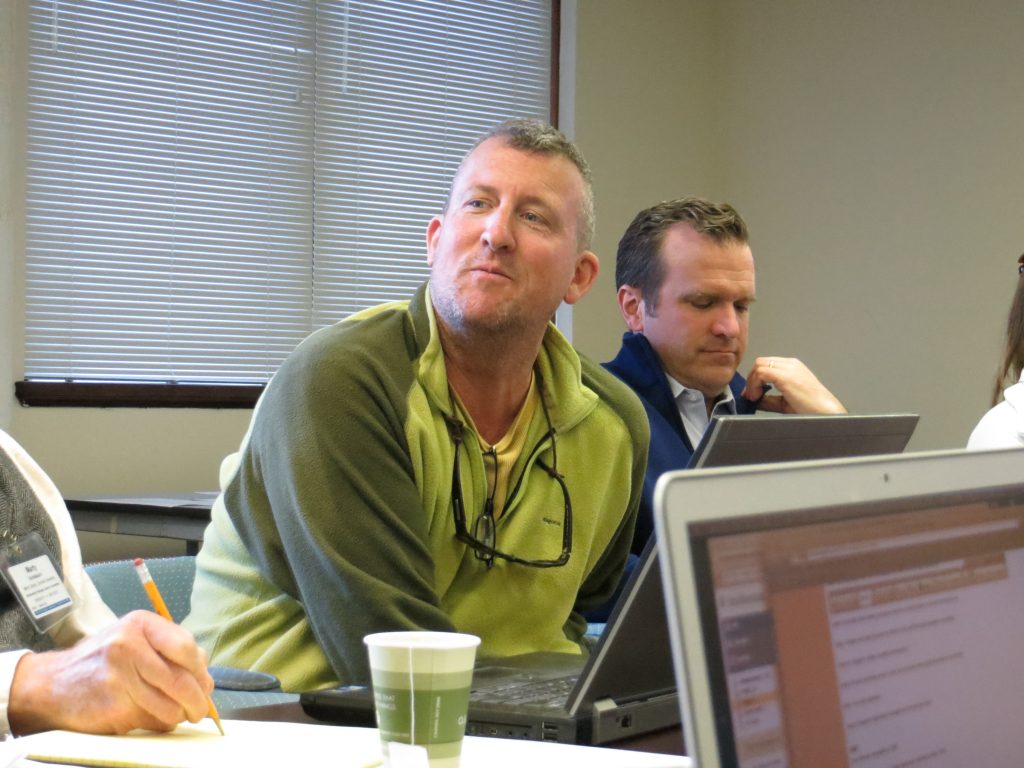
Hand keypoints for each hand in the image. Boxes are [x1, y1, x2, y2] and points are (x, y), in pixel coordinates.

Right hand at [8, 610, 214, 734]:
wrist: (52, 684)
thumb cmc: (102, 660)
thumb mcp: (134, 639)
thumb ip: (170, 651)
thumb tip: (206, 680)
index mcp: (140, 624)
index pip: (186, 648)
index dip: (200, 670)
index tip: (205, 683)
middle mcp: (129, 646)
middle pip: (181, 680)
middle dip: (197, 701)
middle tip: (200, 710)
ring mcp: (119, 677)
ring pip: (169, 705)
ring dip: (178, 715)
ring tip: (175, 713)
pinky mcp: (112, 706)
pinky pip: (151, 720)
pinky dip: (158, 723)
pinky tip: (149, 716)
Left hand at [741, 356, 845, 413]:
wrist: (827, 413)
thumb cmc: (811, 409)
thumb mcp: (784, 402)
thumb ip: (769, 399)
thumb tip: (754, 399)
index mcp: (792, 368)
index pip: (766, 365)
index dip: (755, 378)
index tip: (751, 394)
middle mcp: (791, 365)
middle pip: (760, 362)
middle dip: (751, 379)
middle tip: (751, 396)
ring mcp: (789, 368)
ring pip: (759, 365)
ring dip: (752, 382)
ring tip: (755, 398)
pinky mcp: (786, 376)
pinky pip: (761, 373)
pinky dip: (754, 385)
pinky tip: (757, 397)